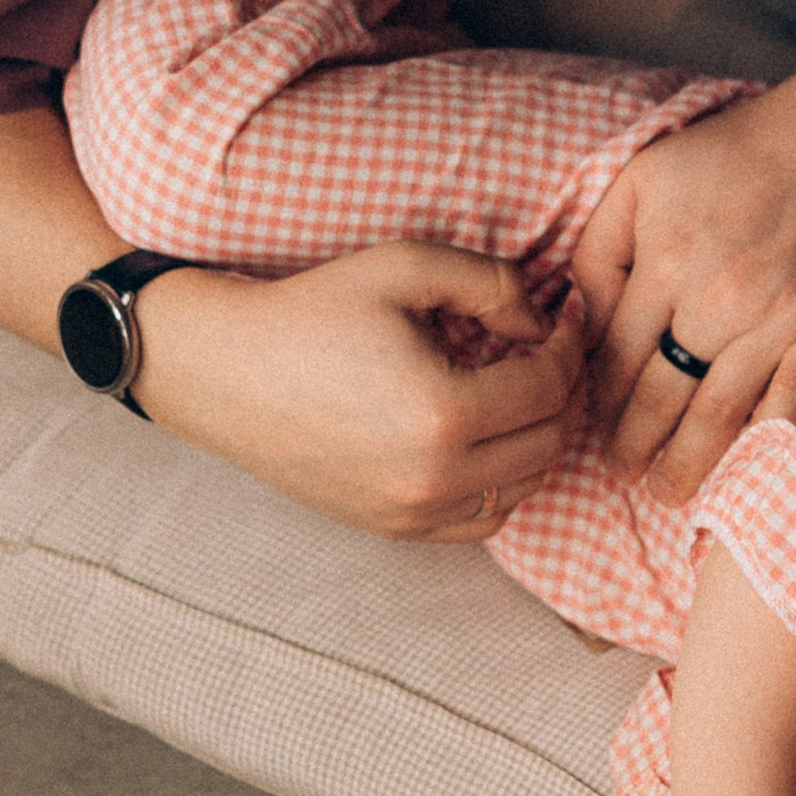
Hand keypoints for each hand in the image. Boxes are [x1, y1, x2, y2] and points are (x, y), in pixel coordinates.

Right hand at [133, 246, 585, 538]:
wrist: (225, 371)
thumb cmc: (312, 311)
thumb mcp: (404, 267)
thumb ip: (491, 284)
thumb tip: (543, 323)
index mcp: (443, 414)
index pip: (550, 388)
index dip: (571, 346)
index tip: (564, 316)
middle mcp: (433, 478)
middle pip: (548, 441)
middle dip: (565, 390)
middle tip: (553, 350)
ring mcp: (412, 513)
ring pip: (524, 486)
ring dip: (539, 437)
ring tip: (523, 388)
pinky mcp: (392, 528)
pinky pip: (482, 520)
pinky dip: (503, 481)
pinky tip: (488, 436)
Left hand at [572, 86, 795, 505]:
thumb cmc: (733, 156)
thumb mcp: (640, 180)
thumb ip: (599, 249)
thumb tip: (578, 321)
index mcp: (665, 261)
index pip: (618, 357)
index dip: (599, 403)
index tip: (590, 429)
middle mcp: (716, 298)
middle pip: (661, 397)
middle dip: (633, 447)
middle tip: (621, 475)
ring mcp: (776, 320)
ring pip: (720, 415)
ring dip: (689, 463)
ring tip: (668, 493)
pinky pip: (791, 406)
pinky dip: (764, 446)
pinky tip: (742, 474)